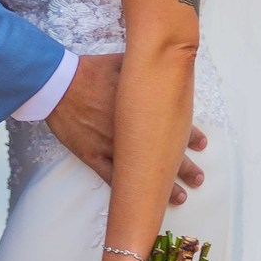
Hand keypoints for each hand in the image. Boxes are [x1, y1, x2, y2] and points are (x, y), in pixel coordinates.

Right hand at [46, 57, 207, 200]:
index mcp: (143, 109)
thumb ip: (145, 66)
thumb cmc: (90, 70)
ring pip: (143, 172)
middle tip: (199, 178)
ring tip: (181, 198)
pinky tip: (141, 201)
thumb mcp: (124, 62)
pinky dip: (127, 190)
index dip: (190, 136)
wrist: (59, 84)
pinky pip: (112, 178)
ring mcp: (113, 147)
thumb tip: (163, 59)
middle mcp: (132, 132)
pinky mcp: (93, 155)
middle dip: (185, 168)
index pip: (173, 126)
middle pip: (164, 154)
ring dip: (163, 187)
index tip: (201, 144)